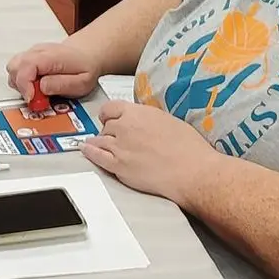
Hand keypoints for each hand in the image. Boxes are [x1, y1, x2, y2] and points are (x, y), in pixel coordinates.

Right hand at [6, 37, 101, 101]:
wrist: (86, 54)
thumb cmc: (84, 68)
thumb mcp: (82, 82)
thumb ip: (61, 85)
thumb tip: (42, 87)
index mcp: (52, 56)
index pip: (27, 65)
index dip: (24, 84)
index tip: (31, 98)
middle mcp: (38, 51)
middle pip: (15, 67)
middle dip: (20, 86)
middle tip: (37, 97)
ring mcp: (31, 53)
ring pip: (12, 68)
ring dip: (20, 84)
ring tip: (36, 92)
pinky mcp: (28, 58)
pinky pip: (16, 69)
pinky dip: (21, 81)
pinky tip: (34, 86)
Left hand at [80, 100, 219, 206]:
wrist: (192, 170)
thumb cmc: (189, 147)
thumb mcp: (168, 120)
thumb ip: (148, 119)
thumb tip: (143, 122)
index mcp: (138, 113)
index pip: (111, 107)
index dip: (109, 114)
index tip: (109, 118)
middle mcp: (125, 127)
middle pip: (106, 126)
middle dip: (109, 131)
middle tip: (116, 138)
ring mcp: (119, 147)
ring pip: (99, 141)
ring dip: (100, 143)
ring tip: (99, 145)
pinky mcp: (118, 166)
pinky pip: (97, 157)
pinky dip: (90, 153)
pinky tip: (87, 151)